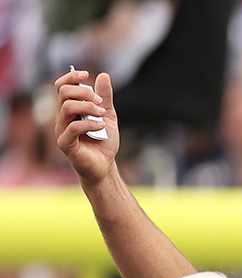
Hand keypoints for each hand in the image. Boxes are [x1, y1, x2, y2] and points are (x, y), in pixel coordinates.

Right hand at [54, 68, 118, 184]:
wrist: (105, 166)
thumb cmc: (103, 141)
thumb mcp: (108, 116)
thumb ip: (105, 98)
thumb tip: (103, 75)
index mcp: (69, 109)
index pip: (61, 86)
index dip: (71, 77)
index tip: (87, 74)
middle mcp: (61, 118)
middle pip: (63, 92)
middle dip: (84, 92)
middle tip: (100, 102)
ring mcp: (61, 130)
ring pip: (67, 107)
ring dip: (88, 106)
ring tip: (102, 115)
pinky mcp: (65, 144)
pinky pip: (73, 127)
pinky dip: (90, 123)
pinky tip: (101, 126)